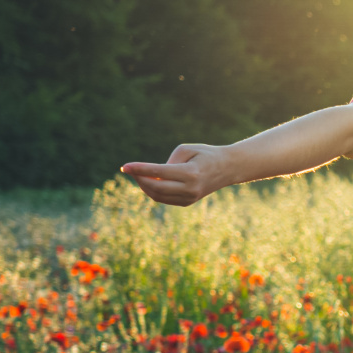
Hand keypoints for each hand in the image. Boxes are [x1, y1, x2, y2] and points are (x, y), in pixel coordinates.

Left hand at [120, 143, 234, 206]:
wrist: (227, 168)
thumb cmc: (205, 154)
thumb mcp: (186, 149)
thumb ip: (168, 161)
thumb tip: (153, 176)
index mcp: (190, 173)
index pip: (158, 173)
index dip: (139, 169)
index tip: (125, 166)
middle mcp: (190, 188)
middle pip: (156, 188)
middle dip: (139, 179)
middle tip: (130, 170)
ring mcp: (190, 198)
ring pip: (158, 196)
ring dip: (144, 186)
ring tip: (138, 175)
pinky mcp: (188, 202)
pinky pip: (164, 199)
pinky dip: (153, 191)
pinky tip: (149, 182)